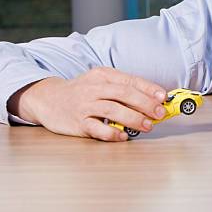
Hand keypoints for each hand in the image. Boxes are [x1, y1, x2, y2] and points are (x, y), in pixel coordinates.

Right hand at [7, 67, 167, 141]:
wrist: (47, 99)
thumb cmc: (82, 92)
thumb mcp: (101, 82)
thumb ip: (124, 89)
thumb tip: (154, 101)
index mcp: (103, 75)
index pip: (130, 80)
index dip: (149, 89)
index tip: (164, 97)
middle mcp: (94, 88)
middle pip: (123, 93)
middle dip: (145, 104)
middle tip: (160, 113)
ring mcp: (84, 105)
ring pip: (112, 109)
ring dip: (133, 118)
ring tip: (148, 126)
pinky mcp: (77, 123)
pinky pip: (96, 128)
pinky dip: (111, 132)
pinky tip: (123, 136)